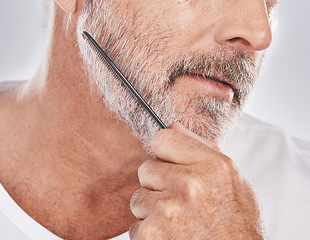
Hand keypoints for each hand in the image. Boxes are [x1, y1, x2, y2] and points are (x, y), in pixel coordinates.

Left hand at [129, 122, 262, 239]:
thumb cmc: (236, 225)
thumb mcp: (232, 180)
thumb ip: (201, 148)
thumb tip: (173, 124)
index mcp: (210, 166)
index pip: (162, 139)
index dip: (164, 155)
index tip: (171, 166)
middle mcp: (188, 183)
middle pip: (146, 169)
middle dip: (157, 184)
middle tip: (178, 201)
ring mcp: (167, 209)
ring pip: (138, 198)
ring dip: (152, 211)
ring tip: (177, 222)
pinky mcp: (151, 233)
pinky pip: (135, 225)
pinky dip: (149, 234)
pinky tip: (171, 237)